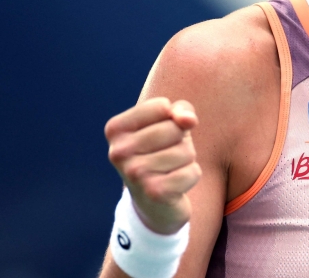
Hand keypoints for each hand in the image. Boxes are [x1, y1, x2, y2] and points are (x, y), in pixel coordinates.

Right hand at [105, 97, 200, 234]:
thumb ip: (181, 110)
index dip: (172, 119)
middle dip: (181, 141)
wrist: (153, 202)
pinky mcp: (154, 193)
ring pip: (186, 151)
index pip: (162, 106)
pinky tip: (175, 184)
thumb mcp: (169, 123)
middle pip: (175, 129)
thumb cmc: (161, 152)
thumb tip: (189, 119)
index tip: (160, 135)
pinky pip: (193, 171)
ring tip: (169, 169)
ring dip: (186, 160)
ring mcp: (134, 174)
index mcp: (115, 129)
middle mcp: (118, 152)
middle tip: (166, 156)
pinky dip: (191, 176)